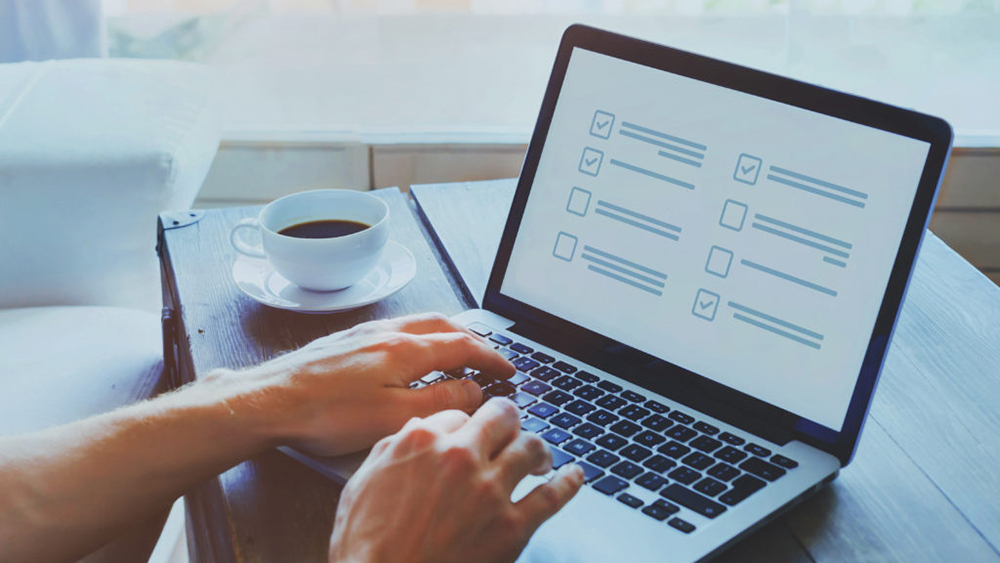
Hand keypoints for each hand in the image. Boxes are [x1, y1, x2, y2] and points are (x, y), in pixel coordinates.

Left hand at [208, 313, 514, 456]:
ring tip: (460, 351)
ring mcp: (364, 333)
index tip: (509, 370)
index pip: (464, 346)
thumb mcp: (393, 418)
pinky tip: (413, 354)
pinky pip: (397, 328)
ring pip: (420, 323)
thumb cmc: (325, 414)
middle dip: (474, 340)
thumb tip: (474, 390)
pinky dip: (421, 337)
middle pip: (445, 325)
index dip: (492, 358)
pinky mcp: (346, 341)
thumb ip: (441, 402)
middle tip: (491, 358)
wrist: (269, 401)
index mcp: (405, 349)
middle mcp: (387, 332)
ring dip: (448, 334)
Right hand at [328, 399, 584, 562]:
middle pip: (502, 417)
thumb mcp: (364, 482)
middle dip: (508, 420)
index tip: (471, 431)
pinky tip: (574, 475)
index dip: (466, 422)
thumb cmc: (367, 545)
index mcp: (423, 441)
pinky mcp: (513, 527)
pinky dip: (569, 482)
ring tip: (540, 456)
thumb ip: (394, 448)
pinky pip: (552, 496)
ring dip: (538, 449)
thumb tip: (418, 430)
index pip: (458, 413)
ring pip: (531, 448)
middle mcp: (461, 457)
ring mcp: (490, 491)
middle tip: (511, 428)